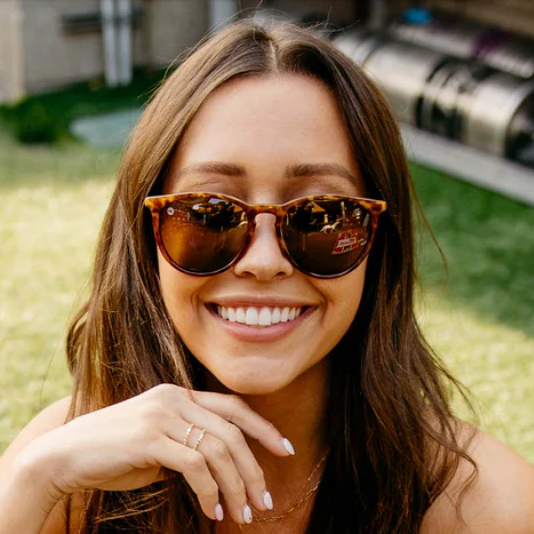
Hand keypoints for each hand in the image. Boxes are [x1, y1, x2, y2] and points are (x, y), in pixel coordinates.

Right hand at [18, 384, 292, 524]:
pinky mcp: (150, 437)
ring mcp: (162, 415)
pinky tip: (211, 512)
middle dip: (254, 468)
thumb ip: (189, 444)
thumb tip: (223, 467)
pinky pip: (195, 465)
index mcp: (180, 395)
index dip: (263, 428)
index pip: (233, 407)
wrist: (66, 455)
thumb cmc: (115, 453)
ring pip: (218, 450)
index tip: (285, 450)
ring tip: (242, 515)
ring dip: (235, 487)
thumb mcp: (159, 443)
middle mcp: (175, 398)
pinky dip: (209, 492)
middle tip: (264, 501)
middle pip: (231, 432)